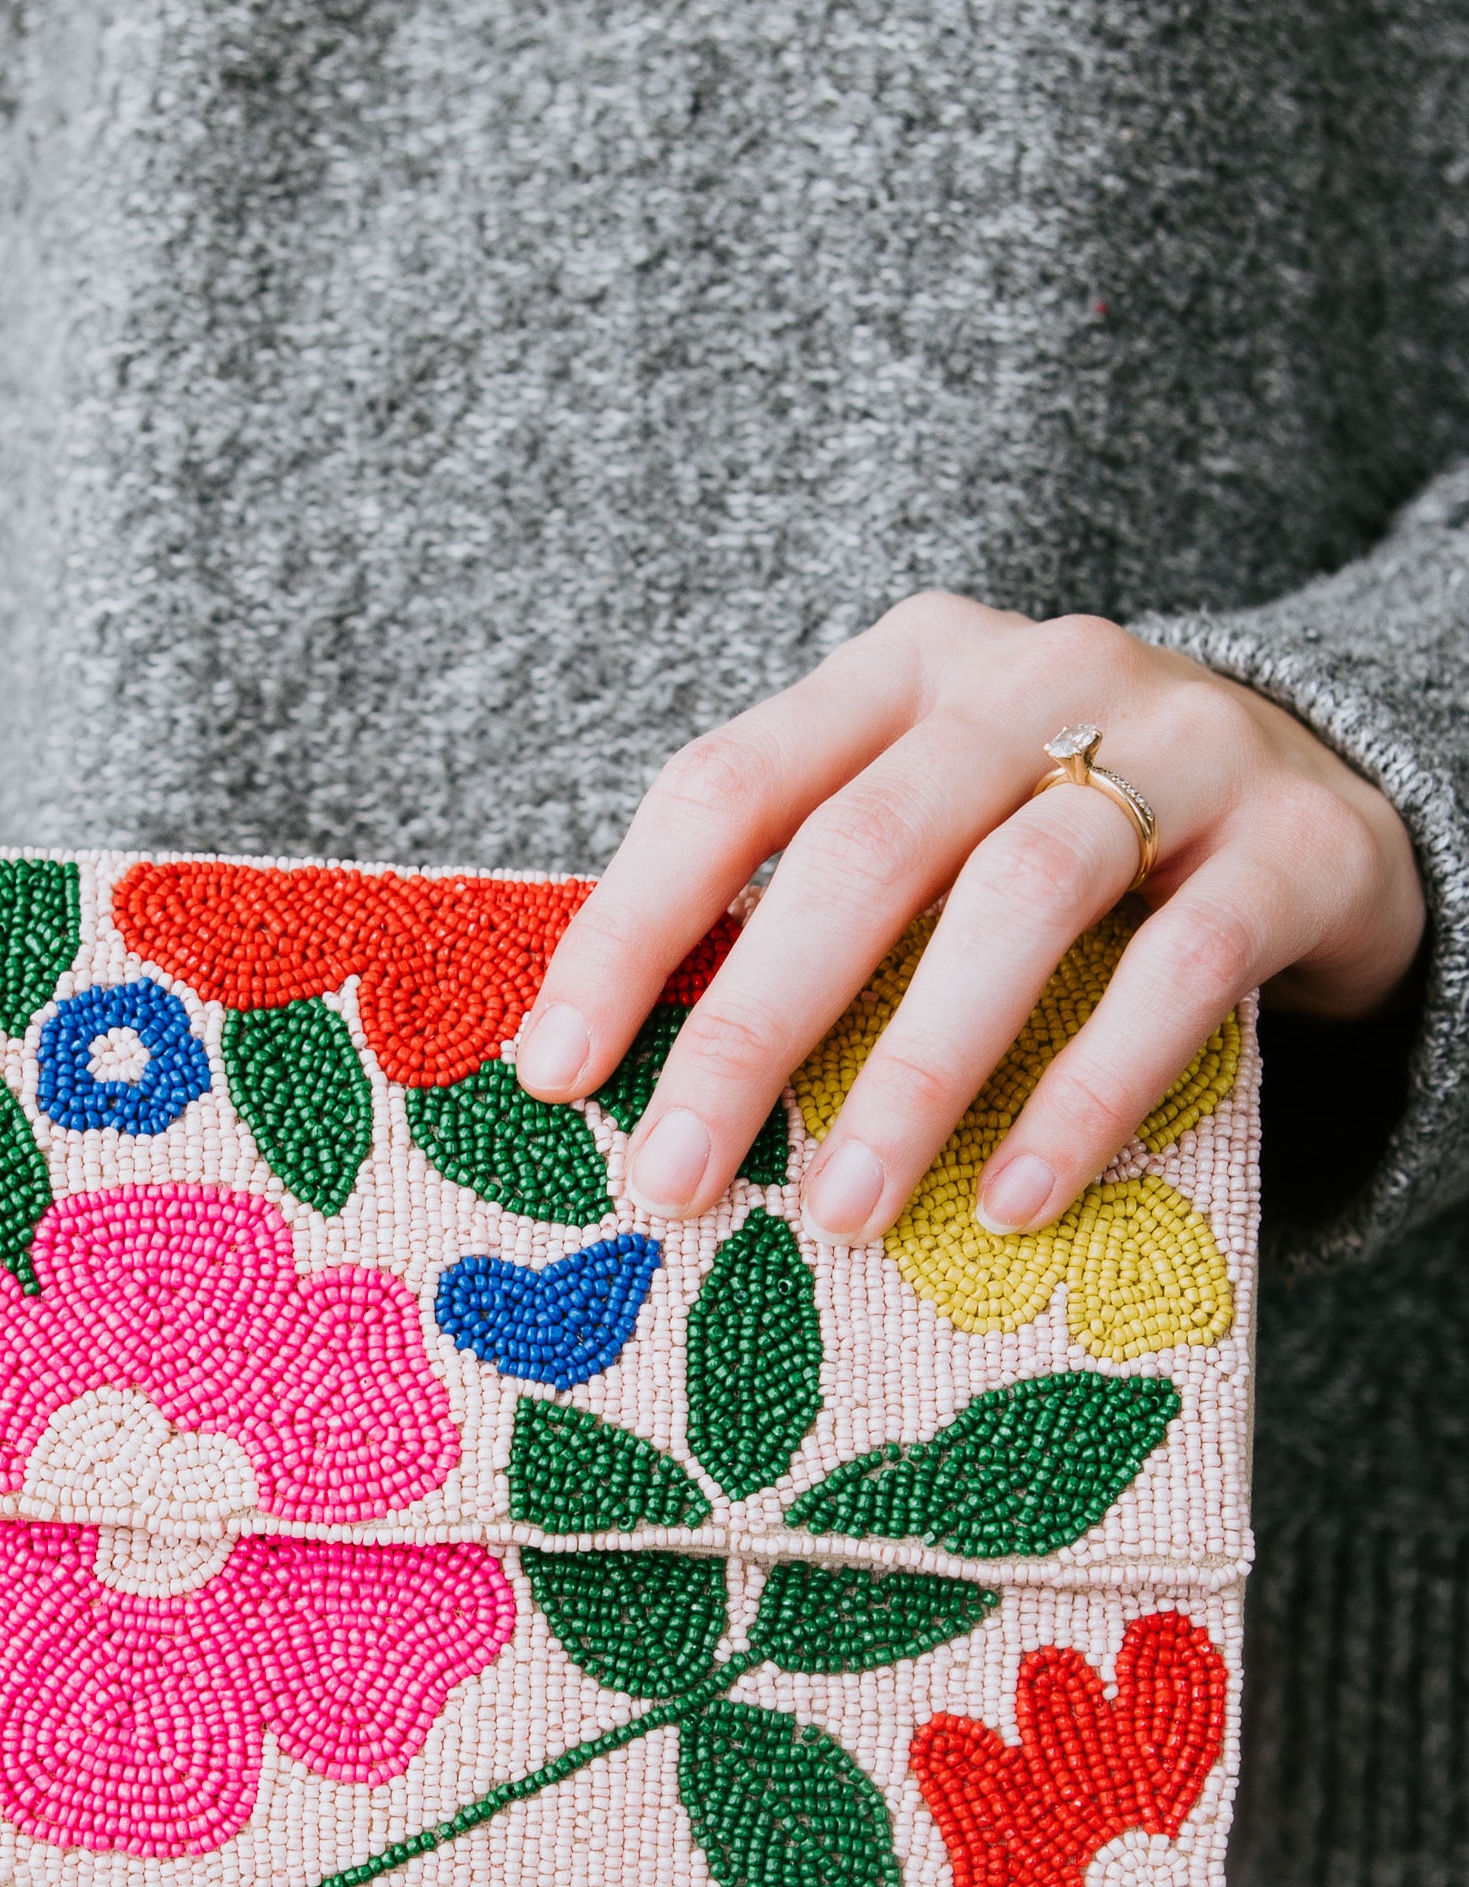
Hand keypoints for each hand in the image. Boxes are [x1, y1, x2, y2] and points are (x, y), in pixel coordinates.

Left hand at [517, 595, 1425, 1234]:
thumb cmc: (1066, 847)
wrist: (1331, 806)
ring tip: (842, 1216)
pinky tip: (1013, 1199)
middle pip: (862, 849)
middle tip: (674, 1182)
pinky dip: (1084, 1092)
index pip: (727, 786)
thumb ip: (803, 906)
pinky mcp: (1294, 843)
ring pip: (1018, 900)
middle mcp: (1031, 678)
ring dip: (912, 1074)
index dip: (629, 931)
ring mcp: (1178, 744)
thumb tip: (622, 1075)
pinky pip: (1178, 971)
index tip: (556, 1077)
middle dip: (752, 1031)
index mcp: (901, 670)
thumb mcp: (928, 834)